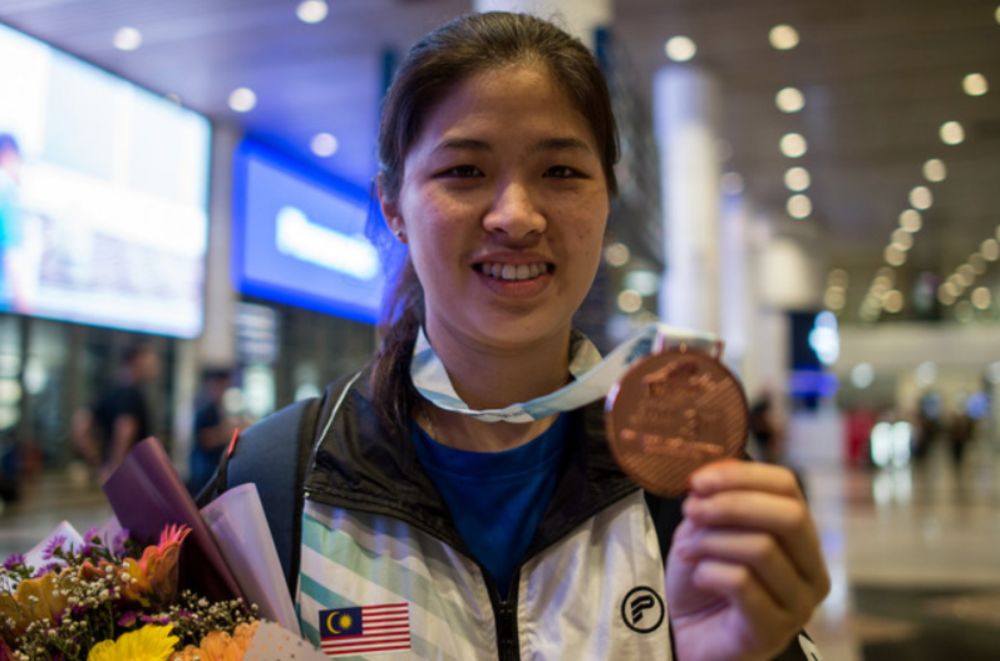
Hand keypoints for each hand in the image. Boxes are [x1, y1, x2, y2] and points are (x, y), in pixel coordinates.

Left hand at [666, 460, 829, 660]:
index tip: (699, 480)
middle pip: (789, 516)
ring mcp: (798, 606)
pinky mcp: (773, 631)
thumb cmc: (704, 579)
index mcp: (801, 538)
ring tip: (688, 550)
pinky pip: (743, 584)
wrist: (685, 633)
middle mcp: (812, 571)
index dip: (742, 475)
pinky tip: (699, 575)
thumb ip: (717, 500)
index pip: (788, 488)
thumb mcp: (707, 528)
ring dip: (712, 541)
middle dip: (731, 504)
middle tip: (692, 509)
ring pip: (762, 549)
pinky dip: (710, 571)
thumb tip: (716, 472)